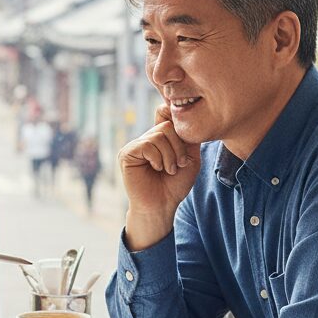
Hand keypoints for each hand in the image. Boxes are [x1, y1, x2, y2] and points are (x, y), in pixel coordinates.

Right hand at [118, 103, 201, 248]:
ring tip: (167, 170)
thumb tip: (180, 112)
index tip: (183, 133)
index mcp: (159, 137)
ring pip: (159, 135)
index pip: (165, 113)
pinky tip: (156, 169)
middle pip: (167, 125)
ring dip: (170, 156)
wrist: (162, 205)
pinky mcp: (127, 153)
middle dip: (178, 147)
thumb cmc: (175, 185)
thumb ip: (187, 136)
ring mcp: (135, 145)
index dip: (174, 118)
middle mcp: (146, 138)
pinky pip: (147, 145)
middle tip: (177, 164)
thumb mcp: (189, 158)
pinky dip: (158, 159)